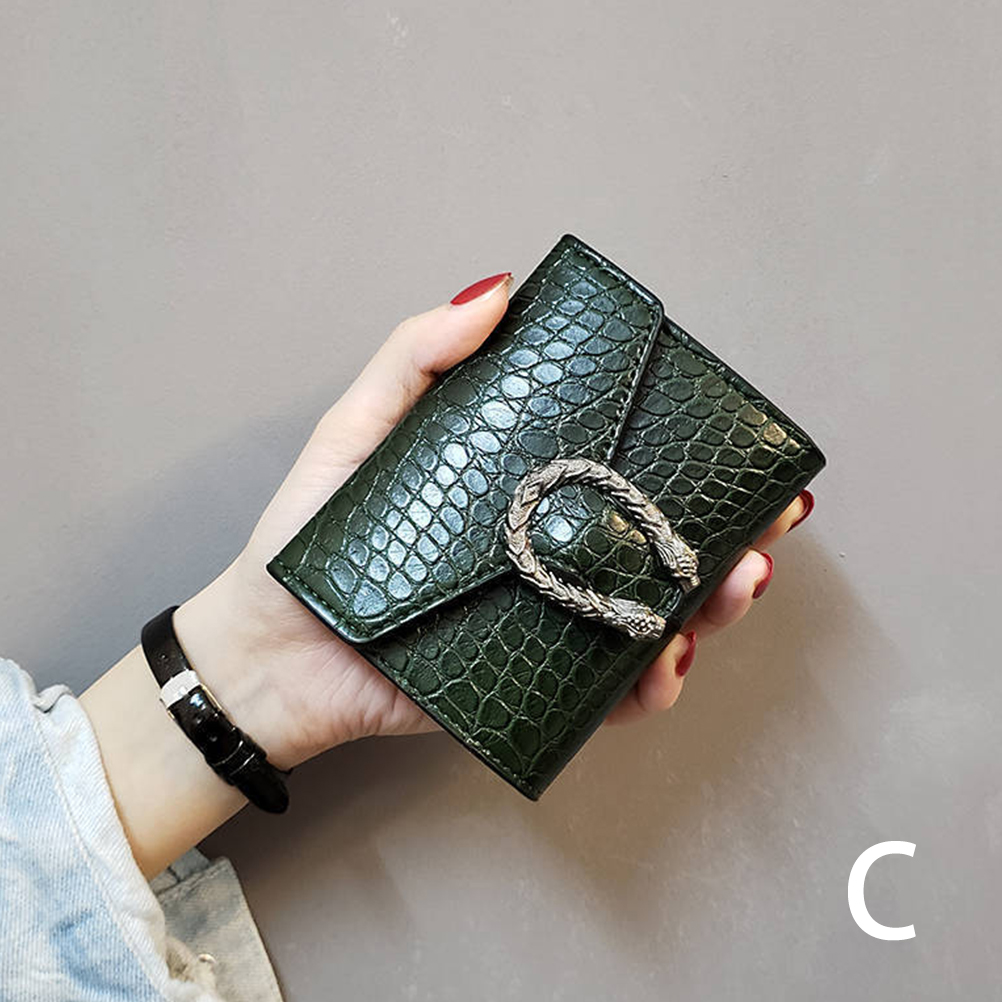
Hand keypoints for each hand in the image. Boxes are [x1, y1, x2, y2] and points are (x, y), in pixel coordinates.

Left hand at [173, 272, 814, 766]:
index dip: (686, 462)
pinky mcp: (522, 689)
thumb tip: (496, 291)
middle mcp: (545, 557)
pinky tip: (660, 664)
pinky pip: (596, 695)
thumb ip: (418, 358)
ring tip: (727, 588)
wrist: (271, 645)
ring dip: (702, 608)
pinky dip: (640, 687)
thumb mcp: (360, 427)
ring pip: (643, 618)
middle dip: (722, 540)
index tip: (733, 448)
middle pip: (652, 548)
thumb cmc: (311, 531)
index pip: (619, 473)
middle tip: (762, 530)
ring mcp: (541, 625)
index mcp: (522, 492)